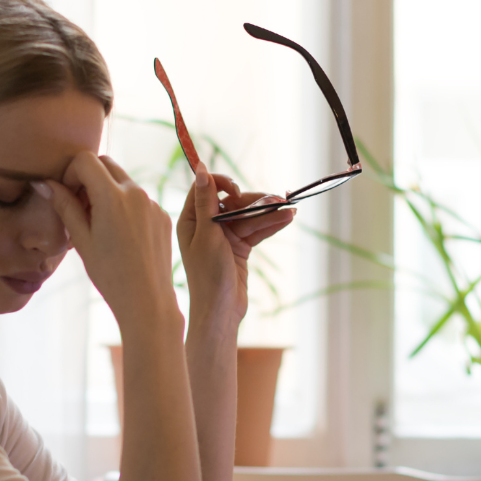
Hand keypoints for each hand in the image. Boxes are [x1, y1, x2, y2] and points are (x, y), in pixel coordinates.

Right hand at [45, 153, 177, 323]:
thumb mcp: (81, 240)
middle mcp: (136, 193)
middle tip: (79, 206)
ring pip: (123, 181)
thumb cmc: (110, 275)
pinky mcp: (162, 215)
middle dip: (88, 177)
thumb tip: (44, 183)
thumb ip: (64, 206)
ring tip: (97, 225)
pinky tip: (119, 235)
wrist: (147, 301)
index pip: (86, 160)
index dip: (70, 173)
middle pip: (106, 164)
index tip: (66, 194)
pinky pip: (139, 199)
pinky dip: (124, 206)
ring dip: (106, 191)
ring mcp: (152, 203)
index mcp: (113, 196)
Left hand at [174, 163, 295, 325]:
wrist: (220, 312)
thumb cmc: (208, 276)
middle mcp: (205, 226)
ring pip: (248, 217)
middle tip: (279, 200)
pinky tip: (287, 218)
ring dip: (268, 213)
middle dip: (255, 202)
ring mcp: (223, 237)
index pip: (205, 189)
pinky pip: (255, 231)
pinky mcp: (238, 248)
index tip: (237, 191)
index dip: (222, 184)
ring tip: (290, 210)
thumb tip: (201, 169)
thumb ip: (206, 202)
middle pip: (232, 203)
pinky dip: (270, 225)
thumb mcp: (207, 235)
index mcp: (190, 220)